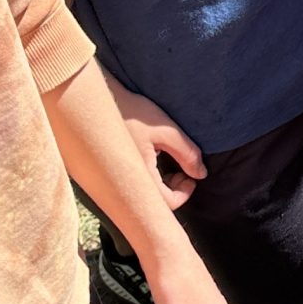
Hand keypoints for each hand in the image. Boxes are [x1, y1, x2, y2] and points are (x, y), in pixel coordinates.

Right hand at [105, 74, 204, 205]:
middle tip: (182, 172)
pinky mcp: (114, 171)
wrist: (101, 100)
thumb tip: (201, 174)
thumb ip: (187, 153)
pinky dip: (151, 179)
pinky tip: (155, 160)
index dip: (184, 193)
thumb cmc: (132, 113)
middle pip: (155, 202)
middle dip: (173, 189)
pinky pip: (136, 184)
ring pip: (146, 194)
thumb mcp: (166, 131)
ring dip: (163, 184)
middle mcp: (126, 181)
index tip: (191, 176)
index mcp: (140, 175)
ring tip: (170, 164)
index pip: (167, 203)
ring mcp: (118, 177)